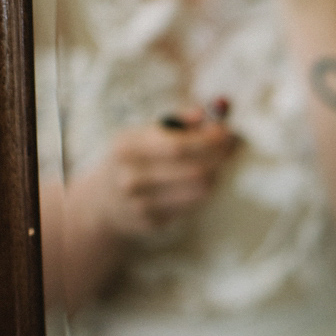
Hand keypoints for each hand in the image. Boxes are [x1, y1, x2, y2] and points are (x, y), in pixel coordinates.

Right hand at [76, 109, 237, 237]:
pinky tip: (201, 181)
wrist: (101, 203)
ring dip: (216, 174)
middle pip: (194, 170)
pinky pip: (193, 205)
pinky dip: (204, 191)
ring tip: (217, 163)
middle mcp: (130, 177)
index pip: (177, 146)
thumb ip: (175, 122)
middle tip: (234, 146)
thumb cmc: (132, 159)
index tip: (228, 131)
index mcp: (126, 147)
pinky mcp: (152, 223)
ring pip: (200, 190)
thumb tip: (209, 112)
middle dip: (220, 156)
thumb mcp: (141, 135)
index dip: (208, 140)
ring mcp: (140, 204)